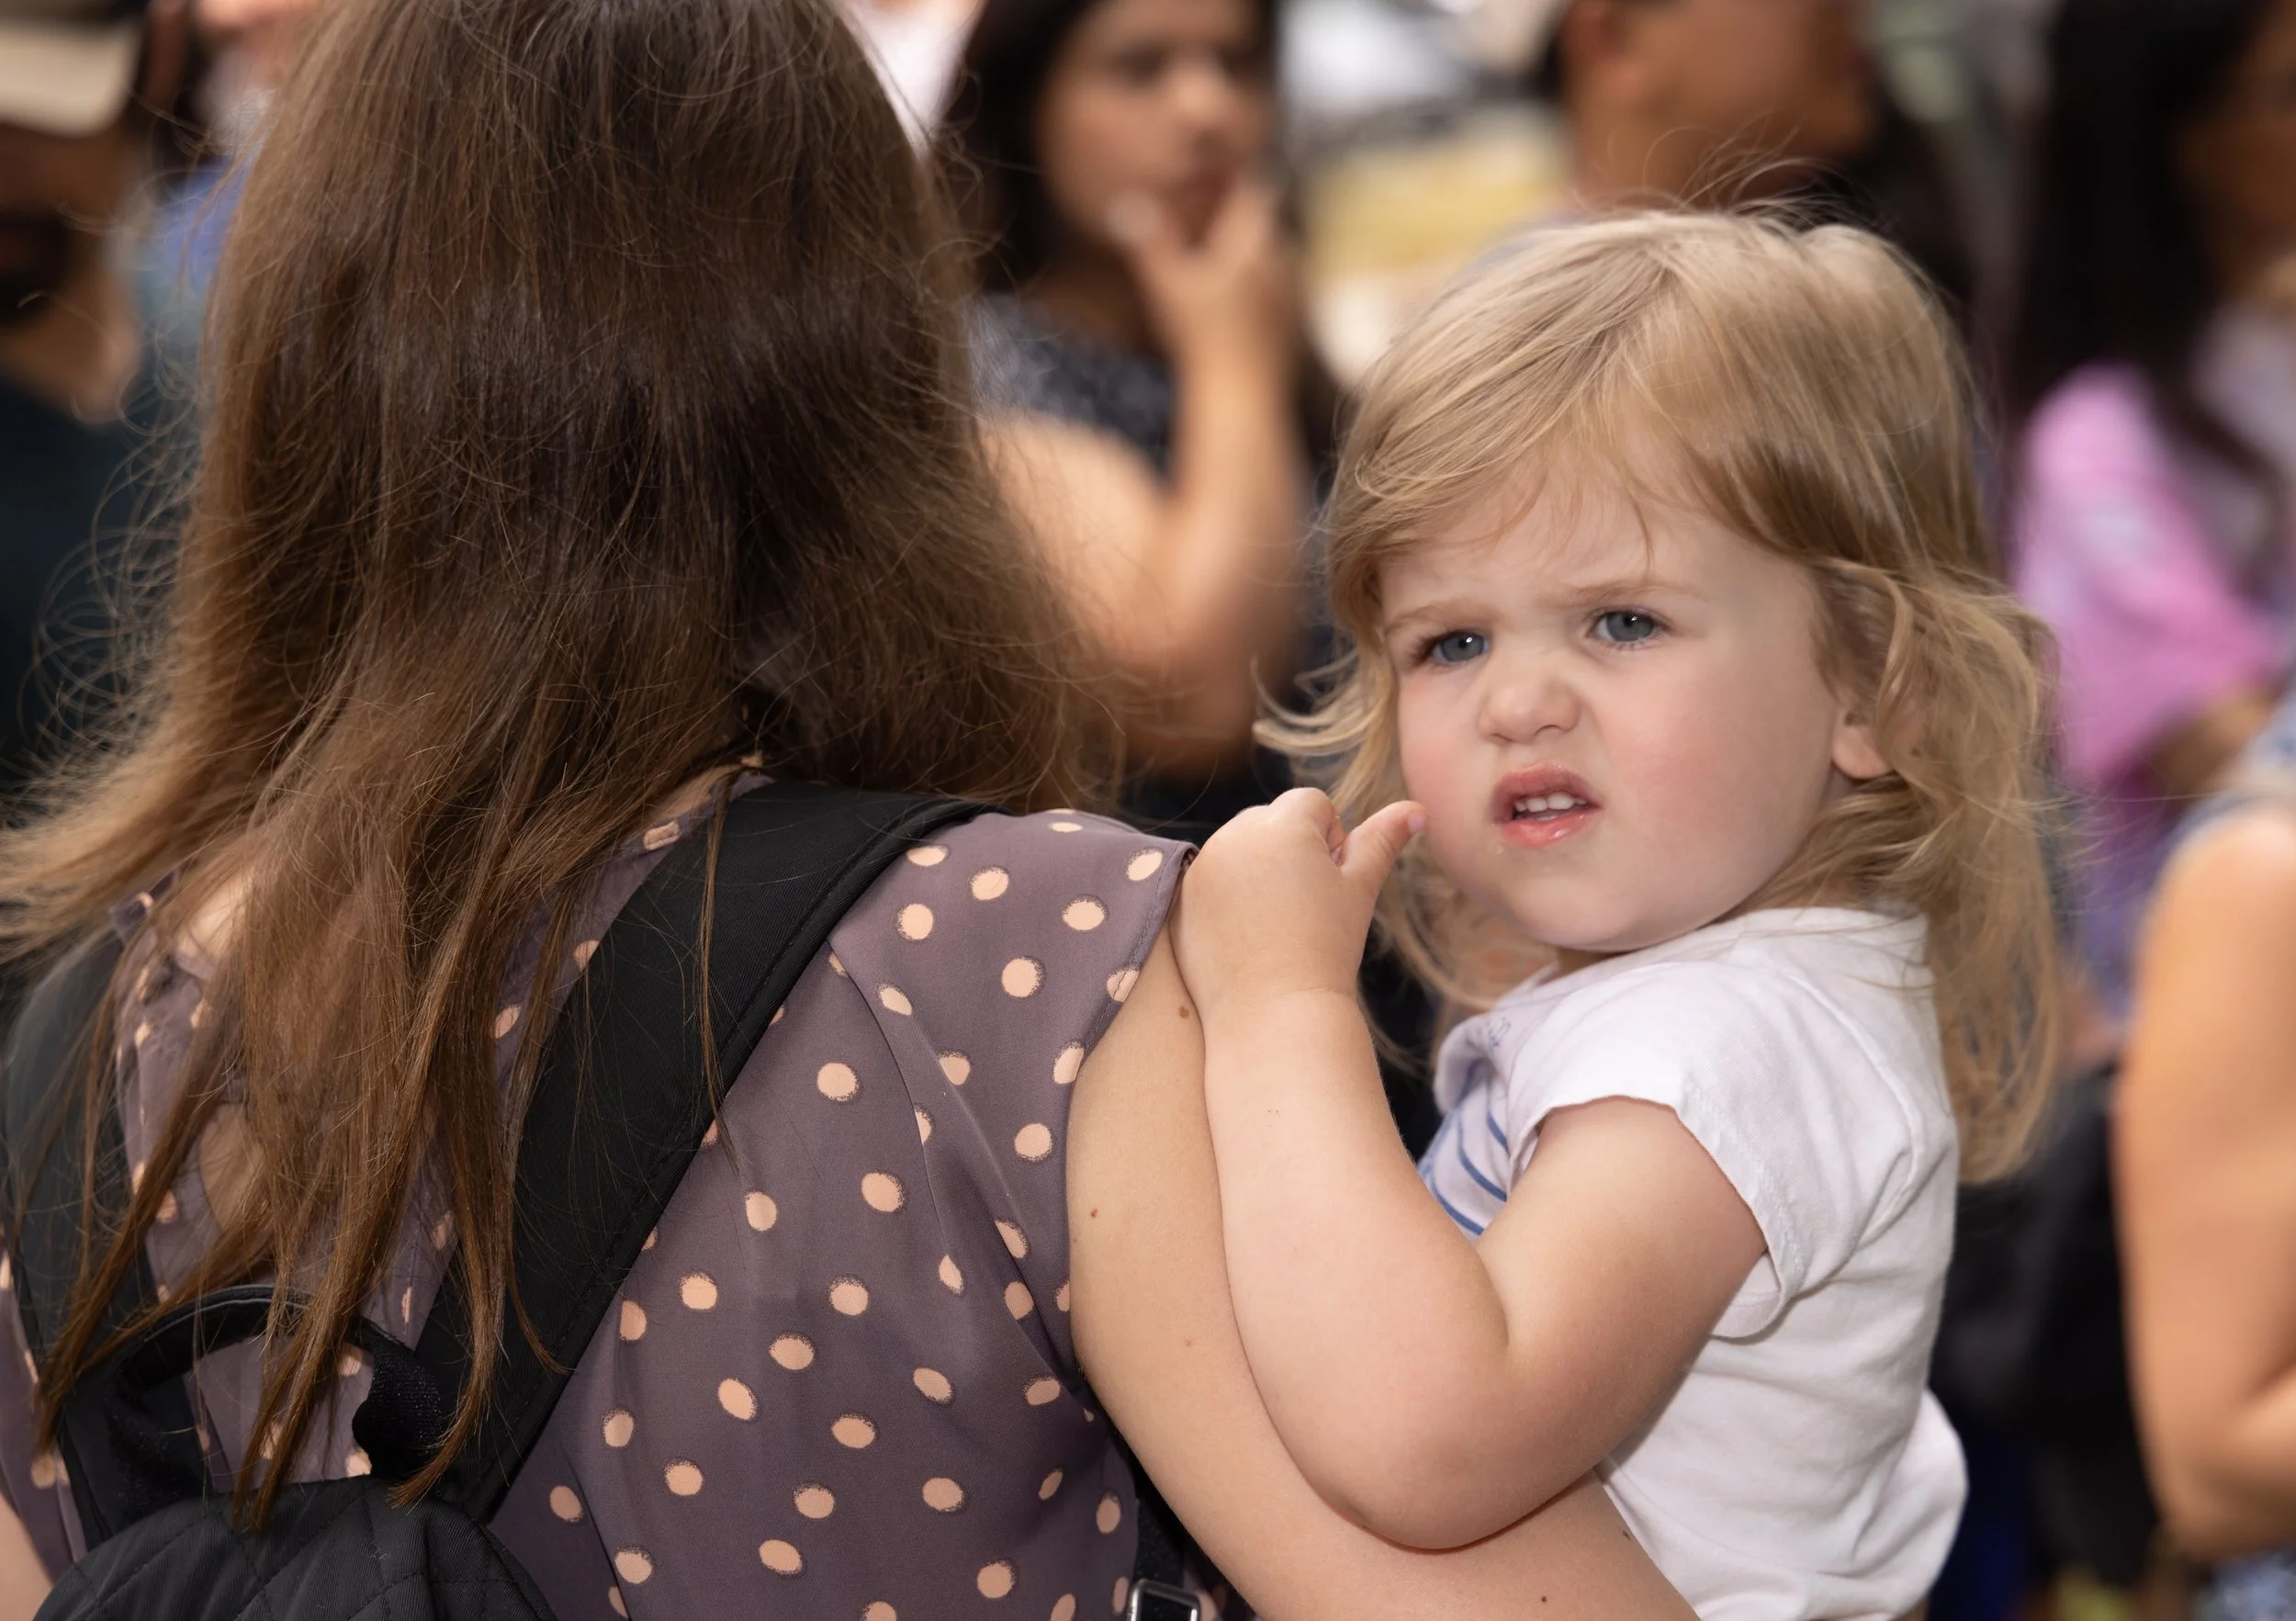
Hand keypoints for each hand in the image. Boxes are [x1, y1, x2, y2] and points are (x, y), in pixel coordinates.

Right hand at [1106, 179, 1293, 372]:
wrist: (1241, 400)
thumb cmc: (1202, 338)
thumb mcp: (1167, 284)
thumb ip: (1150, 241)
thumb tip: (1128, 205)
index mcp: (1257, 245)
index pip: (1252, 194)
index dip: (1232, 180)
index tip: (1217, 172)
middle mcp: (1282, 267)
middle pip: (1263, 229)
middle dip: (1238, 221)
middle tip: (1215, 212)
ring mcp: (1291, 301)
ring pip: (1271, 265)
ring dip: (1247, 259)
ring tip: (1220, 260)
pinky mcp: (1290, 332)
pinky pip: (1274, 298)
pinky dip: (1254, 293)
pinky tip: (1233, 308)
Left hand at [1171, 788, 1423, 1026]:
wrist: (1273, 1014)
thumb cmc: (1327, 949)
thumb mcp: (1360, 889)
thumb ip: (1383, 841)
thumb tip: (1417, 810)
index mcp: (1283, 824)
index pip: (1311, 804)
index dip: (1330, 842)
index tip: (1327, 887)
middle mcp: (1235, 836)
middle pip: (1269, 820)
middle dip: (1290, 849)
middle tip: (1302, 908)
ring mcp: (1201, 867)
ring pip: (1238, 848)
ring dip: (1256, 870)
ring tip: (1274, 924)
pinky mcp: (1179, 898)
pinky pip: (1209, 879)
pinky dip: (1225, 897)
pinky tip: (1244, 935)